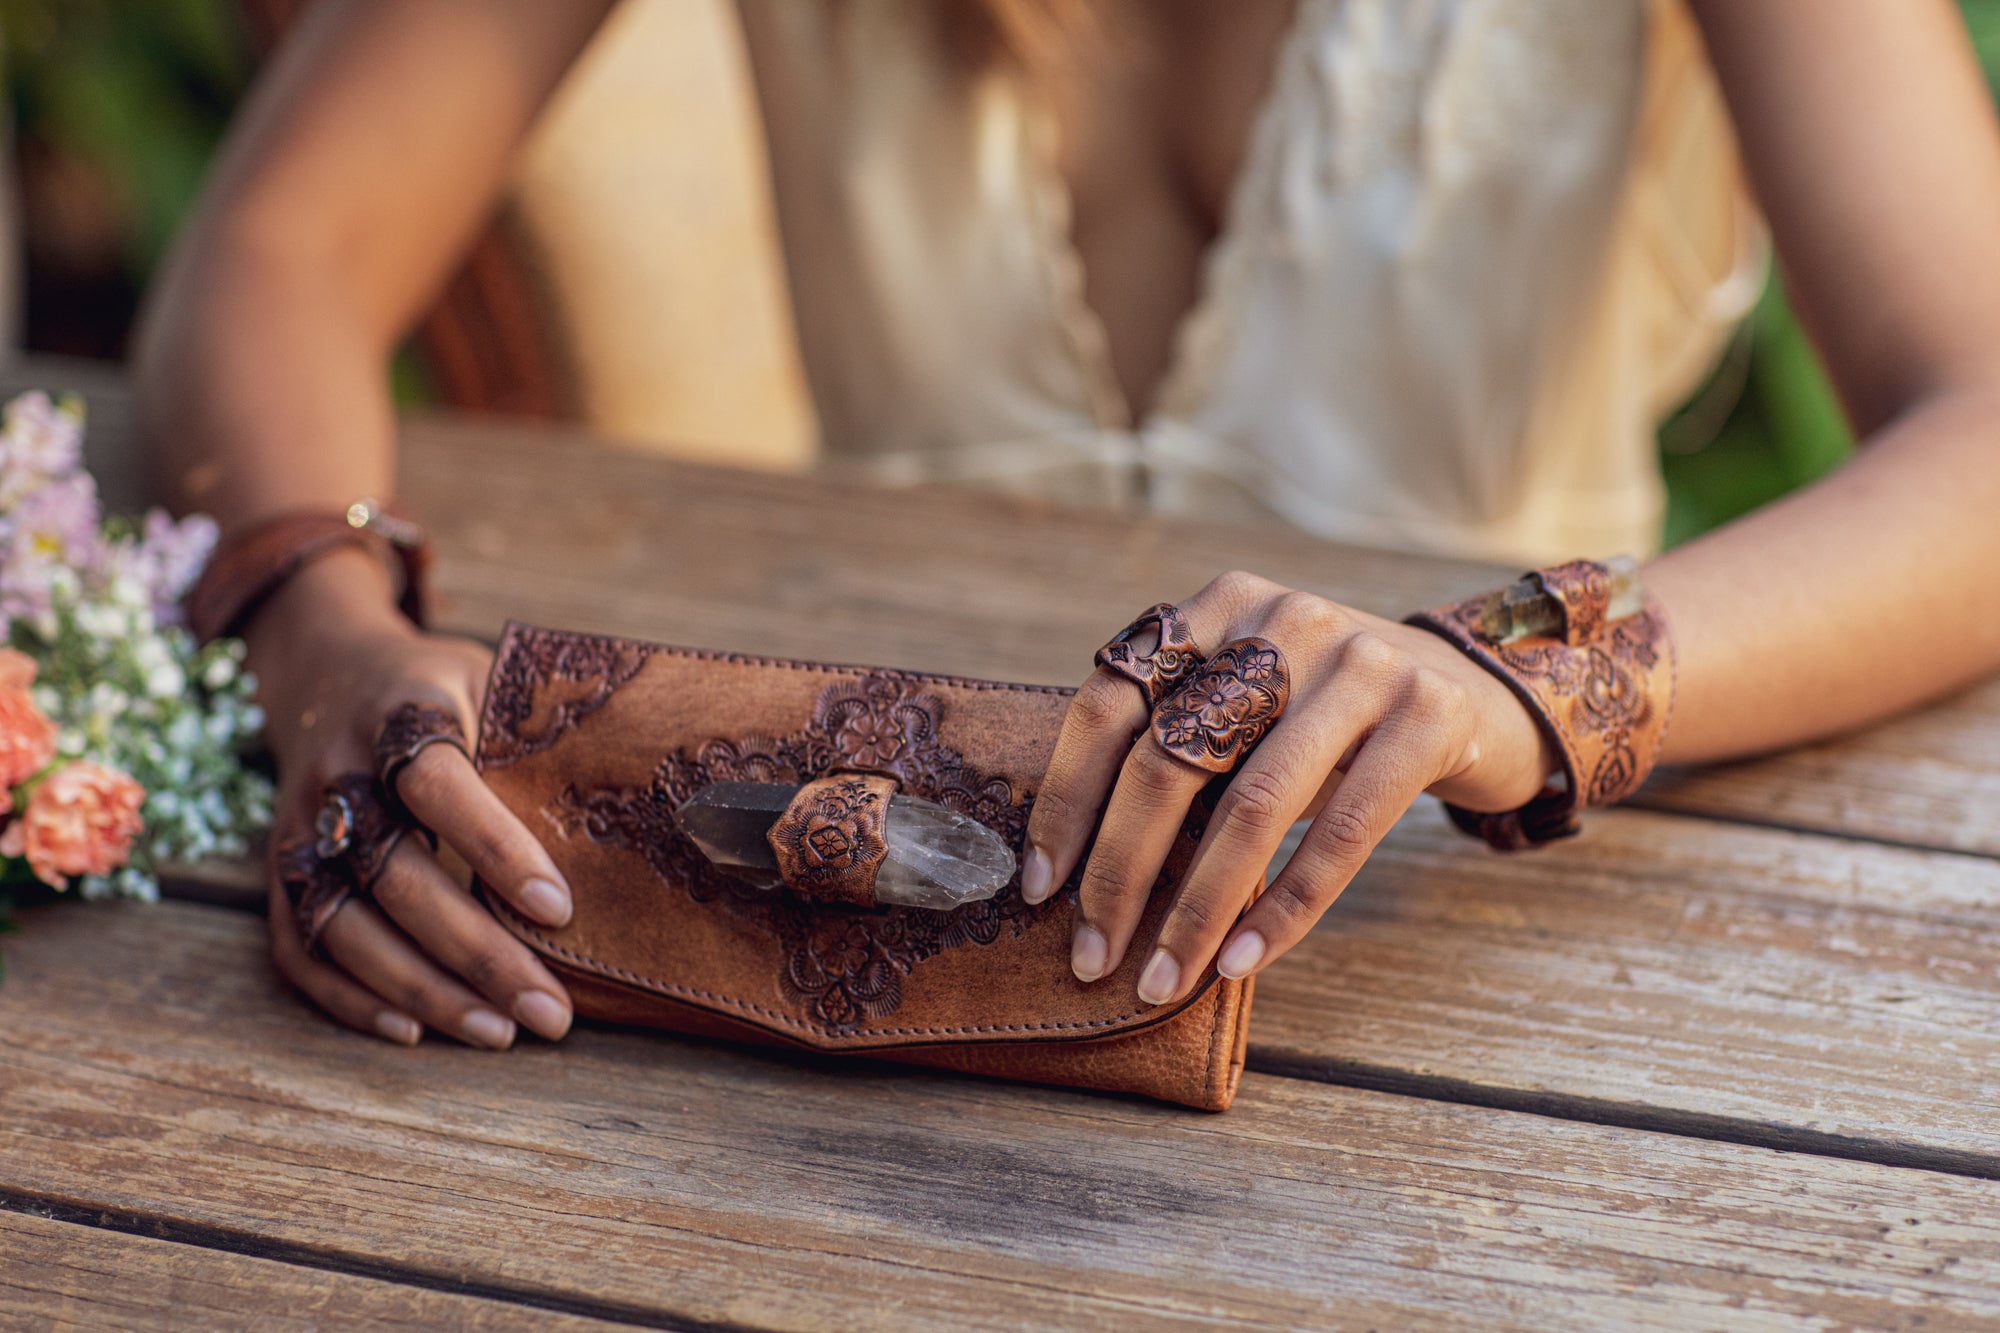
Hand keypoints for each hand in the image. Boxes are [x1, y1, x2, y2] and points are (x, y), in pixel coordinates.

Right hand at [251, 552, 574, 1047]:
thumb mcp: (491, 680)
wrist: (327, 673)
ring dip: (423, 990)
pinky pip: (300, 950)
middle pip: (397, 877)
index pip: (438, 786)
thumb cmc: (442, 688)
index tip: (560, 911)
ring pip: (346, 927)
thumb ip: (537, 737)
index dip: (495, 849)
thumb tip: (634, 808)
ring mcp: (298, 830)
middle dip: (477, 953)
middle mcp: (338, 776)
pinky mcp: (278, 876)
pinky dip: (351, 999)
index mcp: (400, 715)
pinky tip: (415, 1030)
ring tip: (499, 1033)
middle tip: (550, 1011)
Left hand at [1020, 570, 1556, 1005]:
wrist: (1477, 694)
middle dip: (1120, 872)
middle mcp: (1280, 620)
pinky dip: (1284, 908)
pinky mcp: (1426, 713)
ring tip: (1163, 978)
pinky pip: (1342, 833)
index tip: (1042, 888)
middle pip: (1170, 757)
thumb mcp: (1247, 716)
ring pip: (1253, 803)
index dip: (1067, 800)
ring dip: (1197, 908)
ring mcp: (1360, 661)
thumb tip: (1079, 880)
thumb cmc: (1325, 726)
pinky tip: (1242, 959)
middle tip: (1091, 956)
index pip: (1109, 704)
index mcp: (1215, 608)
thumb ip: (1177, 760)